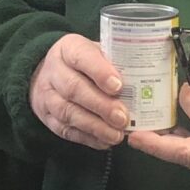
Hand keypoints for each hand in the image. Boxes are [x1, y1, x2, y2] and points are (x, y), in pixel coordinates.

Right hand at [29, 34, 129, 149]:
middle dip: (101, 105)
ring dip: (95, 126)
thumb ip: (114, 62)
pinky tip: (105, 141)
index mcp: (68, 48)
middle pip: (74, 88)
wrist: (51, 74)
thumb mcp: (97, 52)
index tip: (119, 86)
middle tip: (122, 117)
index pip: (82, 57)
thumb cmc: (86, 63)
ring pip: (68, 112)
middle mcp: (53, 71)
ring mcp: (47, 96)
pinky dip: (87, 138)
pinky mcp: (47, 118)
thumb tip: (143, 78)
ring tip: (116, 135)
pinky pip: (66, 130)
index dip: (100, 72)